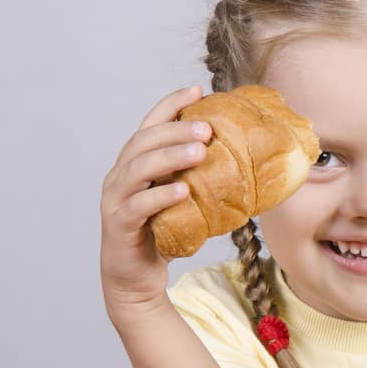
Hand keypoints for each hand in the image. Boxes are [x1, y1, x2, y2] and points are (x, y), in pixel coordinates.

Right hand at [100, 84, 213, 317]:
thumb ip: (202, 179)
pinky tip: (182, 191)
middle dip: (175, 131)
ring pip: (138, 170)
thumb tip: (251, 161)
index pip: (149, 126)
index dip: (171, 105)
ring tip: (201, 151)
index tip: (198, 89)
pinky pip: (138, 207)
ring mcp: (115, 200)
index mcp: (134, 165)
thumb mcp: (185, 200)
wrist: (136, 277)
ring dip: (170, 157)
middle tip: (208, 127)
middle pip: (143, 143)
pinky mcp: (118, 226)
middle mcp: (119, 177)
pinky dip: (160, 197)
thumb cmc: (164, 233)